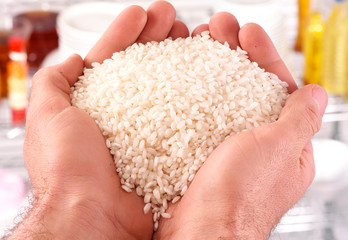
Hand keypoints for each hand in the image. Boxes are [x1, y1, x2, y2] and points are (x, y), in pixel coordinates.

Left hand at [10, 2, 188, 238]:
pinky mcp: (166, 146)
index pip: (111, 58)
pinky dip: (191, 92)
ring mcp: (146, 130)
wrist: (94, 215)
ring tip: (190, 34)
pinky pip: (182, 113)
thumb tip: (70, 60)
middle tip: (172, 18)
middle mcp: (122, 115)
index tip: (142, 13)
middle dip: (156, 37)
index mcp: (93, 105)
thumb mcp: (47, 115)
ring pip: (165, 84)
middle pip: (142, 66)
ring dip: (176, 57)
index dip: (126, 33)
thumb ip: (52, 83)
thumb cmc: (67, 170)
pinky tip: (202, 74)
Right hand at [154, 13, 327, 238]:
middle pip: (246, 87)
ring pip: (220, 98)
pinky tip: (181, 77)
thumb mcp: (278, 150)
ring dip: (211, 69)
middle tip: (218, 28)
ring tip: (197, 43)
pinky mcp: (199, 152)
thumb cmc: (240, 199)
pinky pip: (198, 114)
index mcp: (283, 145)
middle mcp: (255, 145)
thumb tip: (318, 93)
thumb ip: (299, 119)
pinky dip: (192, 93)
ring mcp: (225, 147)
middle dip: (233, 54)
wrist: (199, 231)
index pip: (277, 88)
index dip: (264, 57)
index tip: (247, 32)